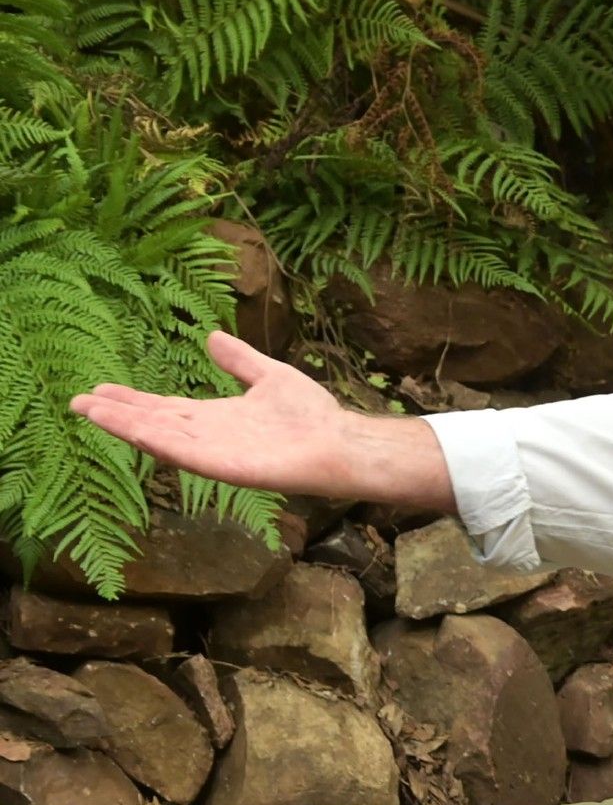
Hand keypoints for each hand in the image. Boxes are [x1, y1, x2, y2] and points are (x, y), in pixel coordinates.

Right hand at [70, 332, 455, 510]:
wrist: (343, 443)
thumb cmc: (313, 416)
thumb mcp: (270, 376)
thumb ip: (239, 360)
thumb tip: (211, 336)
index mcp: (216, 417)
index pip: (164, 407)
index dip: (131, 400)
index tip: (98, 389)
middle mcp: (210, 436)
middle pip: (154, 422)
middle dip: (116, 413)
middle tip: (76, 402)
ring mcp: (217, 453)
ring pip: (162, 438)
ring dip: (126, 426)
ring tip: (90, 412)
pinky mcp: (229, 468)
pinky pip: (190, 456)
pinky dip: (162, 443)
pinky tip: (137, 431)